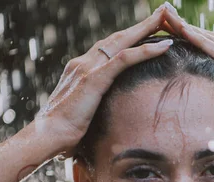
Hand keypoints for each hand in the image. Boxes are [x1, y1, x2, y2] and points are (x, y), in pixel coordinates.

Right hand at [33, 5, 173, 156]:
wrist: (46, 136)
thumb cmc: (62, 134)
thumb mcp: (82, 116)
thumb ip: (93, 110)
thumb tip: (103, 122)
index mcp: (81, 70)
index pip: (110, 47)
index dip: (130, 37)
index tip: (149, 30)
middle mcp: (84, 63)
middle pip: (119, 37)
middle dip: (142, 24)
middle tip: (164, 11)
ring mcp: (88, 68)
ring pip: (123, 41)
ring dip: (147, 28)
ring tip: (167, 17)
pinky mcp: (94, 78)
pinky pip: (125, 59)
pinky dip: (146, 50)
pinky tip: (165, 45)